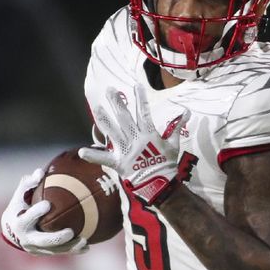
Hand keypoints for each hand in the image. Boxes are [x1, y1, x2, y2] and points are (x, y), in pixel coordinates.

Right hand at [1, 168, 88, 255]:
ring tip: (84, 241)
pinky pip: (61, 253)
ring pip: (54, 250)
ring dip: (69, 247)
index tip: (47, 204)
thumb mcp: (20, 195)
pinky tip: (88, 247)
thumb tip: (40, 172)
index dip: (36, 212)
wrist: (12, 231)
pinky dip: (74, 251)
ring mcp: (36, 248)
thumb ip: (29, 183)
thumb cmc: (20, 207)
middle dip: (56, 238)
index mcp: (19, 222)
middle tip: (70, 232)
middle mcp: (27, 238)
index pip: (27, 218)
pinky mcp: (45, 253)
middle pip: (42, 241)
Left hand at [79, 84, 192, 204]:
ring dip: (103, 119)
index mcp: (149, 134)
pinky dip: (93, 156)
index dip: (141, 98)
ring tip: (96, 107)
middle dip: (116, 102)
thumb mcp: (174, 144)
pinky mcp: (118, 162)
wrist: (159, 184)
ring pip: (111, 132)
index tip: (136, 85)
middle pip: (124, 117)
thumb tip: (187, 112)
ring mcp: (125, 150)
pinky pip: (104, 159)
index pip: (144, 112)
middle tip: (109, 90)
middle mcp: (135, 139)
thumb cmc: (167, 163)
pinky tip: (82, 151)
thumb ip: (177, 127)